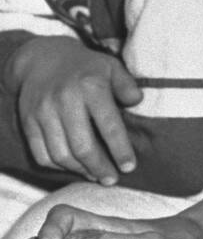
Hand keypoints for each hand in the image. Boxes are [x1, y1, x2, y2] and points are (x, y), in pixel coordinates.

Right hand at [7, 37, 141, 183]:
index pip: (109, 125)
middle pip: (83, 146)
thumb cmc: (85, 67)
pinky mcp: (28, 121)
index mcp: (91, 87)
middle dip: (100, 167)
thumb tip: (137, 101)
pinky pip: (42, 154)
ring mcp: (43, 112)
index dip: (120, 150)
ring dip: (80, 170)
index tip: (129, 167)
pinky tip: (74, 167)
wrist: (41, 58)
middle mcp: (65, 100)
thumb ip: (126, 85)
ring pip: (61, 154)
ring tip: (95, 176)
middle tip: (111, 179)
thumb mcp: (110, 67)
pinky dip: (58, 167)